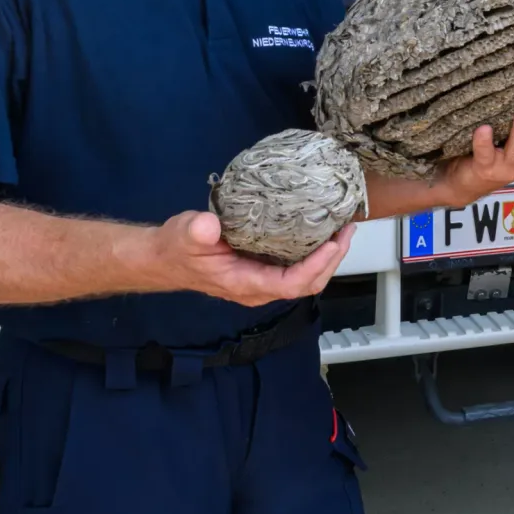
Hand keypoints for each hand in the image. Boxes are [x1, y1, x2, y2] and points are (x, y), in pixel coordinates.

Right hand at [149, 212, 356, 306]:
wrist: (166, 258)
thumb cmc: (177, 247)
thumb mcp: (184, 234)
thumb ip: (197, 231)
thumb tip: (210, 225)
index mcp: (245, 283)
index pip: (291, 284)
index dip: (316, 267)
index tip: (333, 243)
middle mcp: (259, 288)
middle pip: (307, 284)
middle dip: (332, 260)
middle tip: (347, 230)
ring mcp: (263, 280)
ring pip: (306, 277)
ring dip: (328, 256)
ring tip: (343, 228)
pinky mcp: (264, 269)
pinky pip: (297, 267)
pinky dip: (315, 252)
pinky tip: (322, 230)